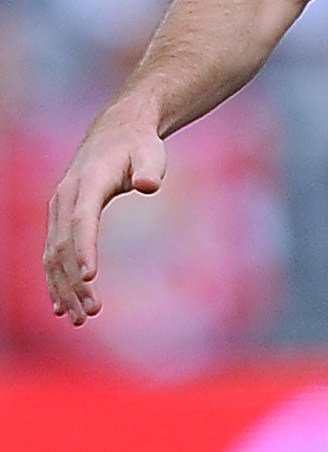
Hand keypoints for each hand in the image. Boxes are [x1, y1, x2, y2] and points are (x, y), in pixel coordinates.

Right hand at [45, 101, 166, 324]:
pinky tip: (61, 306)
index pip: (82, 221)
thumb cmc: (139, 146)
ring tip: (79, 318)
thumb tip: (149, 184)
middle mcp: (65, 198)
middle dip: (73, 282)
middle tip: (90, 313)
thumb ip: (149, 168)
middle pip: (62, 246)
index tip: (91, 278)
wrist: (117, 133)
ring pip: (52, 255)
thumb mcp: (150, 152)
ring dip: (63, 288)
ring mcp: (58, 210)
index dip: (84, 249)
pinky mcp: (60, 219)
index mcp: (87, 183)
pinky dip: (55, 280)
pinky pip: (52, 254)